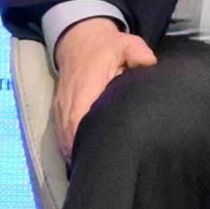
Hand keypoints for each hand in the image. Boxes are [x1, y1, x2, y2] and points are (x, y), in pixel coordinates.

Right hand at [52, 16, 154, 159]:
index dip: (88, 139)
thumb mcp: (126, 44)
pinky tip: (80, 158)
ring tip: (91, 169)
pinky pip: (61, 132)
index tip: (102, 155)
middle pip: (71, 135)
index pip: (81, 119)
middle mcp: (70, 101)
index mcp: (86, 88)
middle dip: (83, 153)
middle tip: (101, 169)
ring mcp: (62, 106)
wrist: (79, 38)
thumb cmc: (106, 46)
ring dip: (74, 152)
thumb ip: (138, 53)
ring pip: (64, 137)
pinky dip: (69, 145)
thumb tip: (150, 64)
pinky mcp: (59, 109)